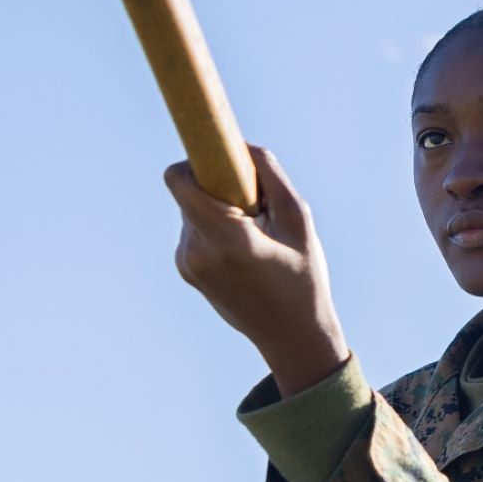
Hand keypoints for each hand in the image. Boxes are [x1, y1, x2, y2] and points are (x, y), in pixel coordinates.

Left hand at [166, 149, 349, 397]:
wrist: (291, 336)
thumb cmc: (303, 275)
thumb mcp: (299, 220)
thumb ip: (270, 175)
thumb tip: (240, 145)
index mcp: (224, 237)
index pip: (179, 180)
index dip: (194, 158)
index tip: (213, 151)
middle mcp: (196, 250)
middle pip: (191, 190)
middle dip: (219, 186)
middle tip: (258, 207)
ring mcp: (187, 263)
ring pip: (193, 209)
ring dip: (219, 208)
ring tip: (257, 236)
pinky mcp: (186, 270)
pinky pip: (195, 229)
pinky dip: (215, 228)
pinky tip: (246, 251)